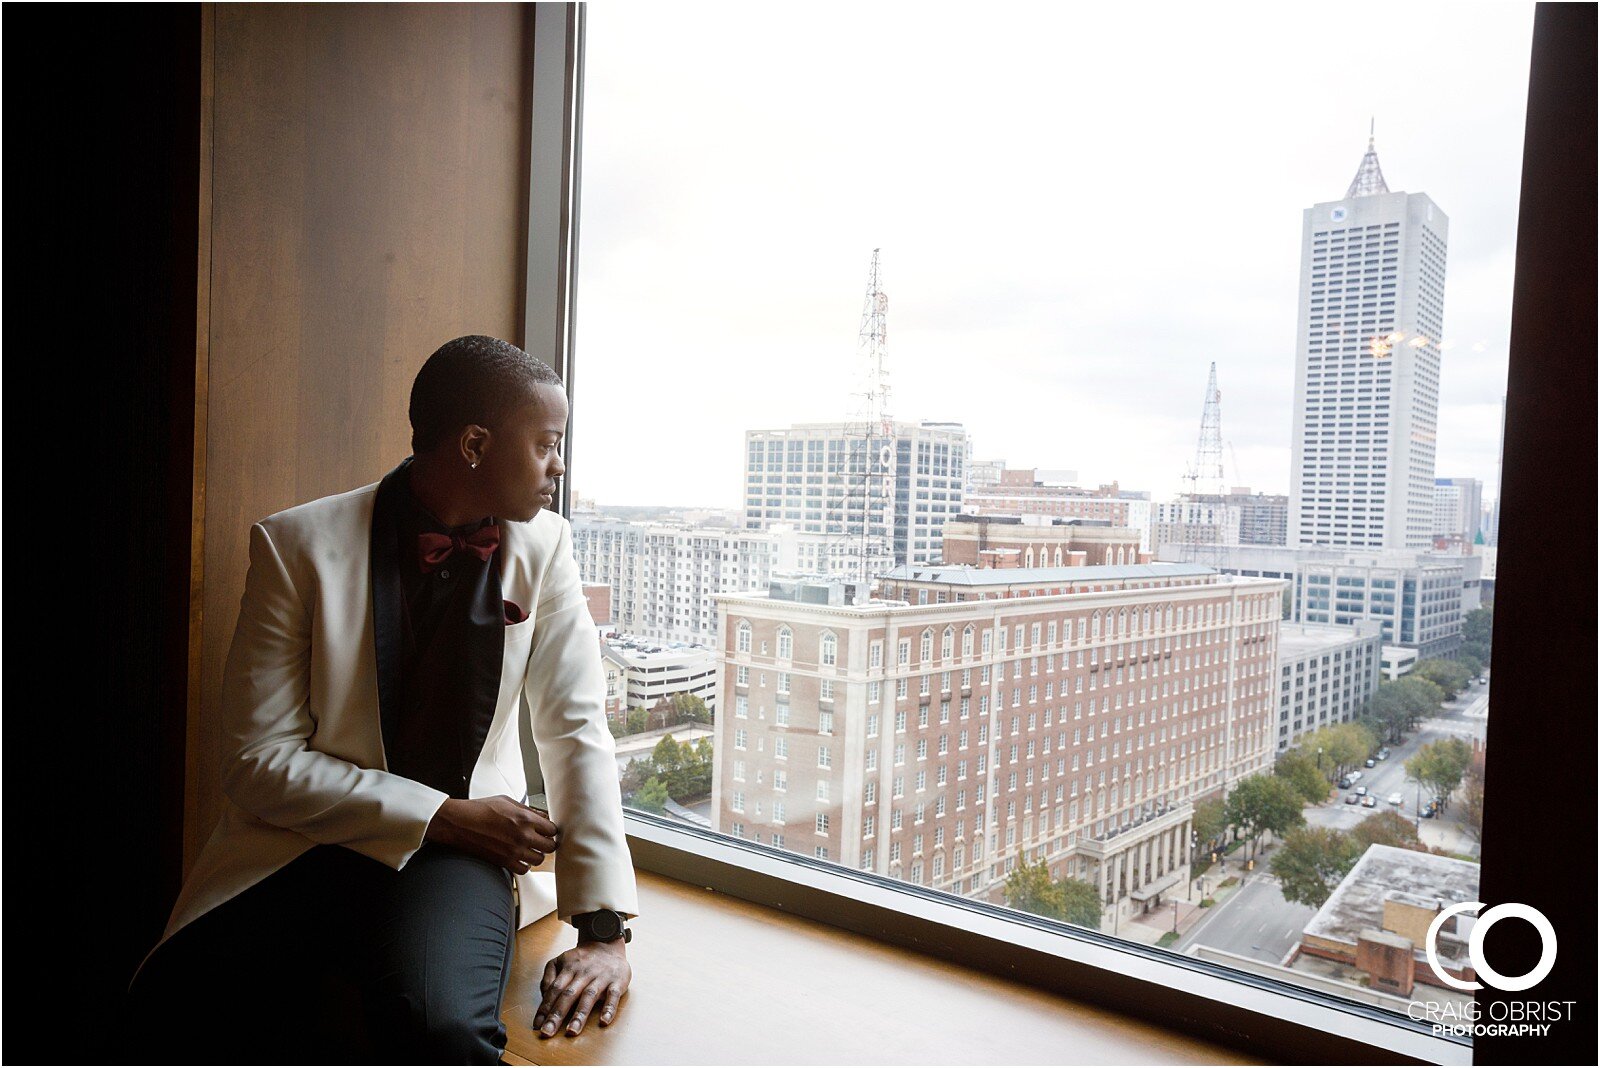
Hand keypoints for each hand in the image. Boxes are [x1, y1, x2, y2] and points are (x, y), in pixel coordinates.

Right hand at [424, 795, 558, 873]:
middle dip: (547, 843)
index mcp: (525, 819)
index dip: (550, 830)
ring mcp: (514, 851)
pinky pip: (524, 870)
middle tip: (542, 840)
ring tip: (530, 848)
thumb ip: (528, 810)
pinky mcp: (504, 862)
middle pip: (550, 847)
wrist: (460, 823)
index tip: (547, 830)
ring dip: (536, 854)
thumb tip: (542, 816)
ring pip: (539, 860)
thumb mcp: (507, 801)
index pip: (552, 829)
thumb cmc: (480, 809)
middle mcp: (522, 836)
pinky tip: (520, 858)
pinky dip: (524, 865)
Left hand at [534, 939, 631, 1037]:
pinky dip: (609, 1008)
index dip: (545, 1008)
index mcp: (568, 968)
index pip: (554, 990)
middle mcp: (583, 973)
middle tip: (548, 1032)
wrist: (608, 943)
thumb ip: (549, 977)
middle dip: (557, 1015)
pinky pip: (613, 995)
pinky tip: (604, 1021)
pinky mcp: (617, 981)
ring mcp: (601, 977)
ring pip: (589, 996)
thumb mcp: (561, 960)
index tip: (537, 1025)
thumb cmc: (582, 958)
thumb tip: (544, 997)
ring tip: (572, 1031)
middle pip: (568, 995)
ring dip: (580, 1014)